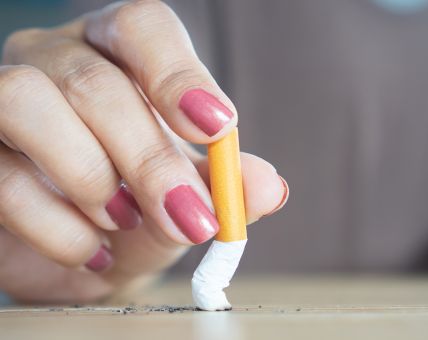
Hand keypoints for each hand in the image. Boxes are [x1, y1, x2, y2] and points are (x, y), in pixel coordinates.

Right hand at [0, 1, 287, 302]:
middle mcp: (58, 60)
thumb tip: (269, 188)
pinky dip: (56, 226)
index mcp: (120, 52)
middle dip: (148, 159)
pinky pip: (1, 176)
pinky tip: (93, 249)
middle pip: (94, 81)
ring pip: (26, 102)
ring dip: (90, 176)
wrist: (92, 251)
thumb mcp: (193, 195)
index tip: (217, 128)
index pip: (143, 28)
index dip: (179, 73)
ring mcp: (6, 99)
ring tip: (125, 221)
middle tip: (189, 217)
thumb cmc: (146, 206)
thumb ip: (228, 186)